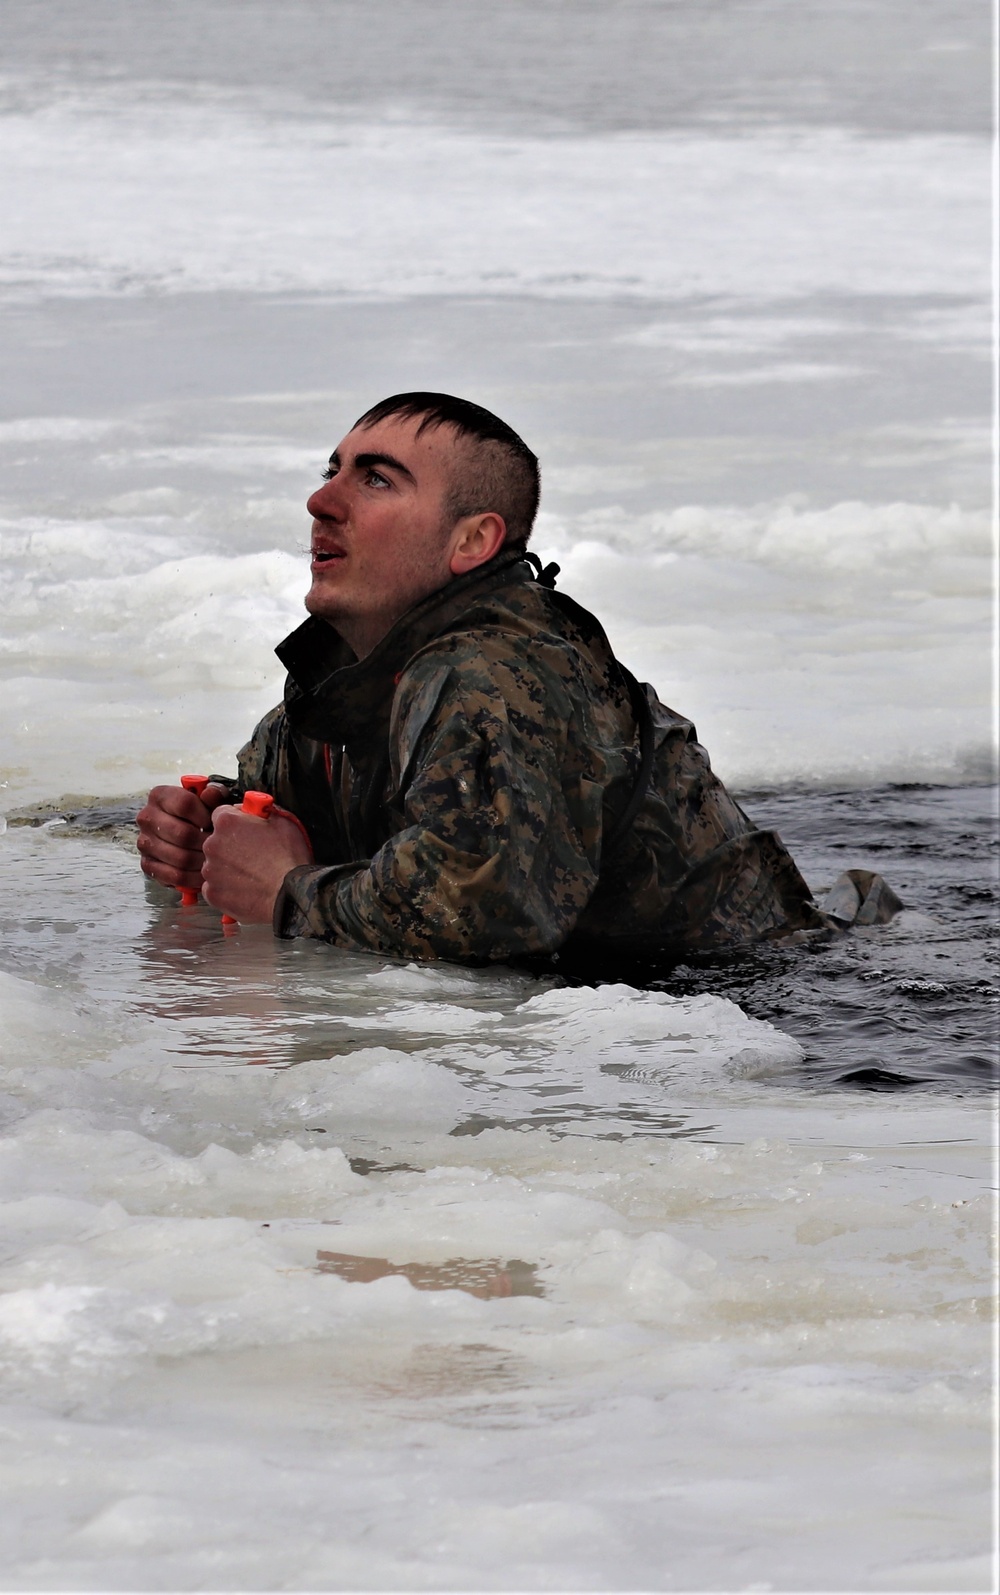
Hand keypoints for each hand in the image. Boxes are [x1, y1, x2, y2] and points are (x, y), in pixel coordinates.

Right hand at [137, 782, 230, 892]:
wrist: (190, 833)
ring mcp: (144, 842)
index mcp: (159, 795)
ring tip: (215, 861)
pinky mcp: (147, 864)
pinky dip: (193, 878)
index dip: (205, 815)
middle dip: (206, 843)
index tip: (214, 823)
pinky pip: (173, 876)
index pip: (184, 804)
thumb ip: (215, 793)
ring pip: (179, 857)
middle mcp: (146, 817)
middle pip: (182, 834)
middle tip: (220, 847)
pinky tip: (204, 874)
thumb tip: (209, 795)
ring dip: (202, 862)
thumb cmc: (203, 813)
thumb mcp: (212, 799)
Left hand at [202, 805, 313, 922]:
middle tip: (253, 854)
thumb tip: (256, 809)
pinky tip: (245, 888)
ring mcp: (210, 870)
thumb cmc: (289, 860)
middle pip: (216, 840)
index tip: (246, 829)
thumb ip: (263, 810)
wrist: (290, 895)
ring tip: (252, 874)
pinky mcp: (212, 893)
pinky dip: (226, 887)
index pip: (221, 813)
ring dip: (228, 867)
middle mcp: (212, 844)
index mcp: (227, 822)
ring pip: (214, 864)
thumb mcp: (284, 821)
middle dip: (231, 845)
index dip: (237, 821)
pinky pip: (214, 887)